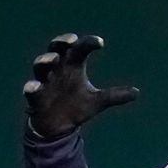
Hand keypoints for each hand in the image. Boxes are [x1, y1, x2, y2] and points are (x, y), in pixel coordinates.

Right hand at [23, 34, 138, 139]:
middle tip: (70, 41)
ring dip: (45, 60)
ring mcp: (44, 80)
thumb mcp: (97, 101)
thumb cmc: (75, 106)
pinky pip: (30, 89)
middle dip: (60, 42)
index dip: (88, 43)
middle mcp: (57, 68)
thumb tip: (137, 93)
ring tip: (53, 60)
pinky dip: (31, 87)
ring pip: (40, 65)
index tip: (100, 43)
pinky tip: (34, 87)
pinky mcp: (35, 96)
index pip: (79, 48)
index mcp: (72, 65)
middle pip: (55, 48)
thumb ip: (114, 96)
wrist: (58, 126)